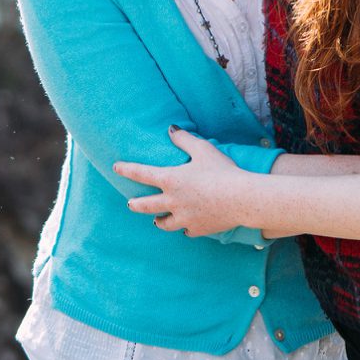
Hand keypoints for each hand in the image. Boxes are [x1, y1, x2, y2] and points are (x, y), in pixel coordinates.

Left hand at [113, 127, 251, 238]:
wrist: (243, 199)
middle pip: (145, 206)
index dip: (126, 169)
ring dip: (159, 221)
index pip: (141, 173)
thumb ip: (184, 139)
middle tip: (130, 204)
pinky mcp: (198, 229)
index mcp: (170, 180)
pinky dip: (185, 228)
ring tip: (157, 220)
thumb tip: (171, 129)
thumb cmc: (223, 171)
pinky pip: (187, 230)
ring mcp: (184, 218)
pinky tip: (186, 227)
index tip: (116, 167)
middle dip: (136, 204)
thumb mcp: (203, 149)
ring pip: (164, 223)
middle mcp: (172, 201)